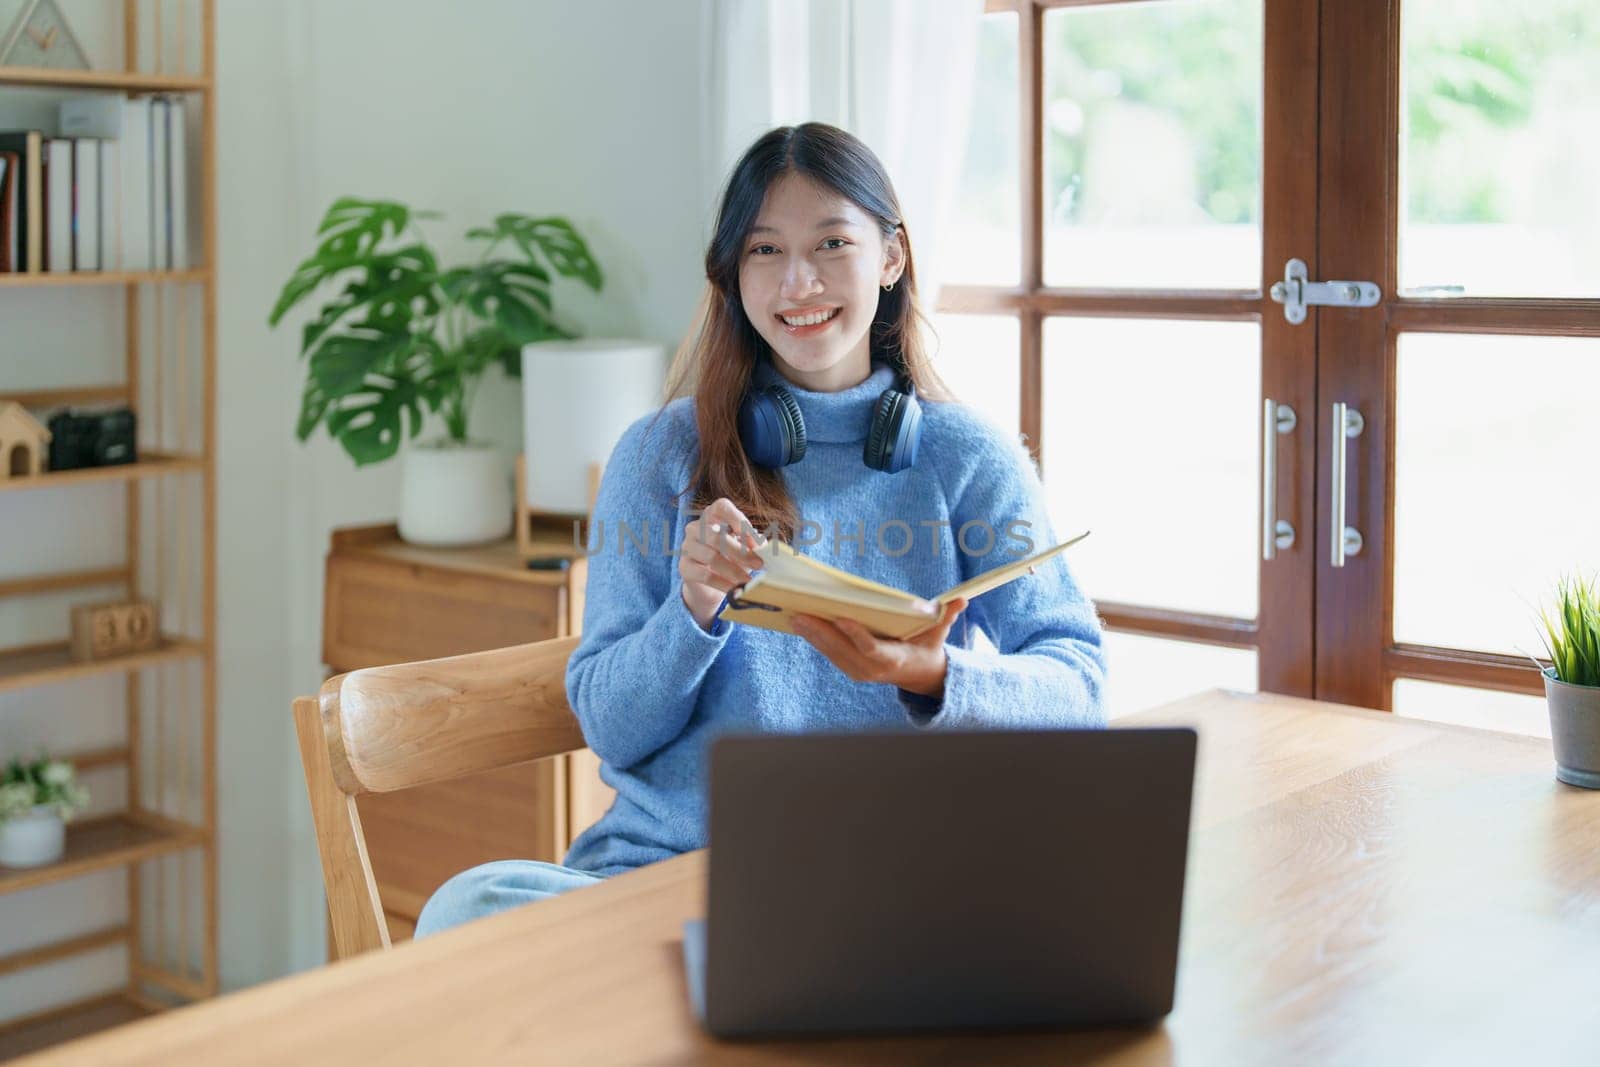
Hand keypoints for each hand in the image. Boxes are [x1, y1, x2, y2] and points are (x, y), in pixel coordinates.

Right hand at [679, 497, 765, 631]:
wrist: (709, 586)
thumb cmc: (730, 560)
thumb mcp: (743, 549)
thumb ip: (752, 545)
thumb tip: (765, 548)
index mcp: (712, 516)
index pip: (721, 507)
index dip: (738, 520)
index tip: (755, 540)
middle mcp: (695, 528)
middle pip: (717, 536)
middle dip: (741, 552)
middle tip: (759, 564)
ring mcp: (687, 547)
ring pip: (711, 557)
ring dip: (734, 571)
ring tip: (749, 581)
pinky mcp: (684, 567)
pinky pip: (705, 575)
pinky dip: (723, 584)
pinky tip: (735, 589)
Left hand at [791, 598, 968, 698]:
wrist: (920, 676)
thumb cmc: (927, 647)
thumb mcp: (939, 633)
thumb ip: (948, 615)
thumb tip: (964, 599)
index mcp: (894, 659)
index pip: (870, 647)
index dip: (854, 634)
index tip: (840, 617)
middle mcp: (873, 669)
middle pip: (842, 650)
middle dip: (820, 632)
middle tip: (801, 613)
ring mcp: (859, 671)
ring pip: (831, 653)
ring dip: (812, 636)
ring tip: (794, 617)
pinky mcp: (850, 669)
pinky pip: (829, 654)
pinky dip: (815, 640)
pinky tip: (801, 625)